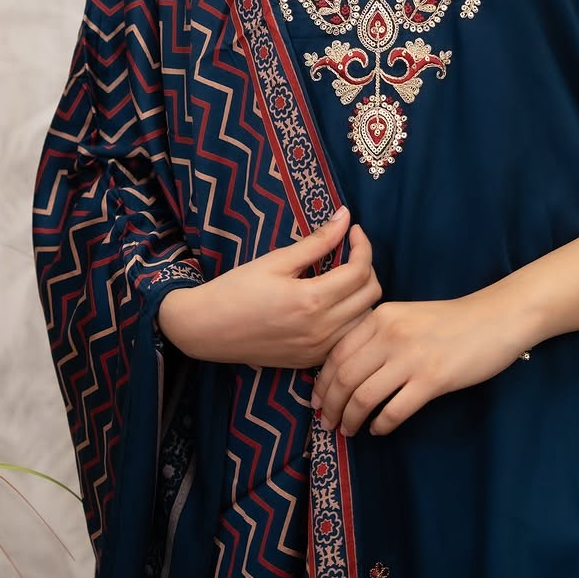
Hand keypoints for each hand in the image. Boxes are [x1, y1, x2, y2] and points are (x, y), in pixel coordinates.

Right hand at [157, 207, 381, 367]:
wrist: (206, 329)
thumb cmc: (237, 289)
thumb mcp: (276, 260)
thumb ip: (317, 241)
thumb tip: (345, 216)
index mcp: (312, 301)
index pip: (360, 270)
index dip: (363, 245)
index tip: (352, 229)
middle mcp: (321, 330)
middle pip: (371, 296)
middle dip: (366, 267)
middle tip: (348, 251)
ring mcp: (318, 350)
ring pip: (365, 320)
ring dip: (362, 295)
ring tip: (343, 276)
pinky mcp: (311, 361)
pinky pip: (347, 338)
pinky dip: (350, 318)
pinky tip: (333, 303)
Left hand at [312, 294, 529, 436]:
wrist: (493, 319)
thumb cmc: (448, 320)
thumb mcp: (405, 315)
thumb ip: (377, 334)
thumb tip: (347, 368)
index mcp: (380, 316)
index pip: (337, 353)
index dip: (323, 381)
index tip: (317, 400)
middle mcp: (390, 334)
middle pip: (345, 377)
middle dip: (331, 405)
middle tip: (327, 422)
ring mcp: (411, 358)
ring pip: (364, 396)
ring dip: (351, 419)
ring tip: (349, 430)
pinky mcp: (432, 380)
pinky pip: (395, 410)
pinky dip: (381, 424)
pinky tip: (379, 430)